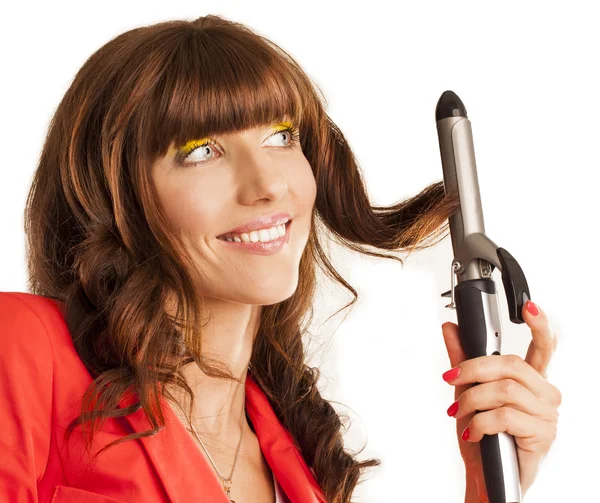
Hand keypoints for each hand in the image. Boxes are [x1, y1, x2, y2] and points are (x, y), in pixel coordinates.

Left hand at [441, 300, 560, 500]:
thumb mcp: (467, 393)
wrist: (485, 476)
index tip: (530, 306)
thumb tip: (451, 328)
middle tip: (452, 380)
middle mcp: (544, 394)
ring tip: (461, 415)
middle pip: (511, 365)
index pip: (542, 347)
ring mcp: (546, 415)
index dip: (539, 325)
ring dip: (472, 401)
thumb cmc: (483, 435)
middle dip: (473, 370)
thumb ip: (462, 360)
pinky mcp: (541, 435)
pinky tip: (473, 432)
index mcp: (530, 380)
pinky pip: (505, 416)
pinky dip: (480, 422)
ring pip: (504, 390)